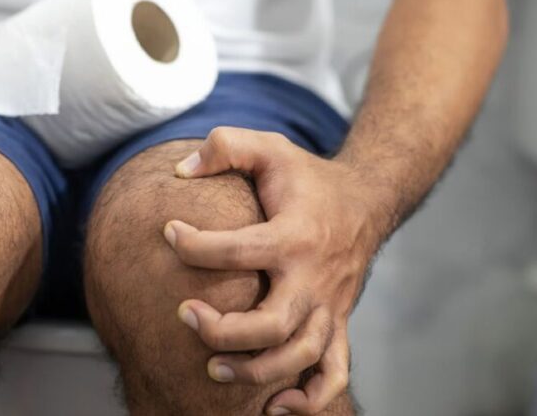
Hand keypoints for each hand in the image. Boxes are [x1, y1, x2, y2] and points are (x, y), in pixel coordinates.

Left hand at [164, 127, 388, 414]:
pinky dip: (312, 398)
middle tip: (184, 315)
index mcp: (295, 235)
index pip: (239, 251)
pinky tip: (277, 407)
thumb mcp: (269, 147)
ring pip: (299, 355)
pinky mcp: (338, 322)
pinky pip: (334, 372)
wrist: (368, 199)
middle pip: (273, 323)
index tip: (168, 232)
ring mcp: (329, 305)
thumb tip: (180, 171)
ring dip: (256, 371)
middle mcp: (315, 277)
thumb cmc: (308, 177)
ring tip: (213, 369)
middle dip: (224, 329)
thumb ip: (226, 146)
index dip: (194, 245)